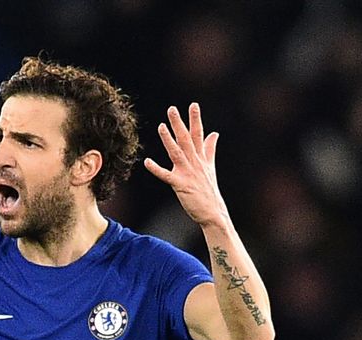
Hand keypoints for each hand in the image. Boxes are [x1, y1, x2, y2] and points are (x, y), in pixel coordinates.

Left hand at [144, 103, 228, 226]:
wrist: (213, 212)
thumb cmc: (209, 190)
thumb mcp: (210, 167)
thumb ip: (210, 149)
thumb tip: (214, 133)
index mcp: (201, 158)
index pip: (198, 134)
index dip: (195, 119)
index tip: (192, 105)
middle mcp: (195, 163)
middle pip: (186, 139)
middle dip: (179, 123)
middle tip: (172, 109)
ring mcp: (188, 173)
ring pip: (177, 152)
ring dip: (169, 139)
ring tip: (161, 126)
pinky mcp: (181, 185)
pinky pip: (166, 175)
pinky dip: (156, 169)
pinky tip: (147, 162)